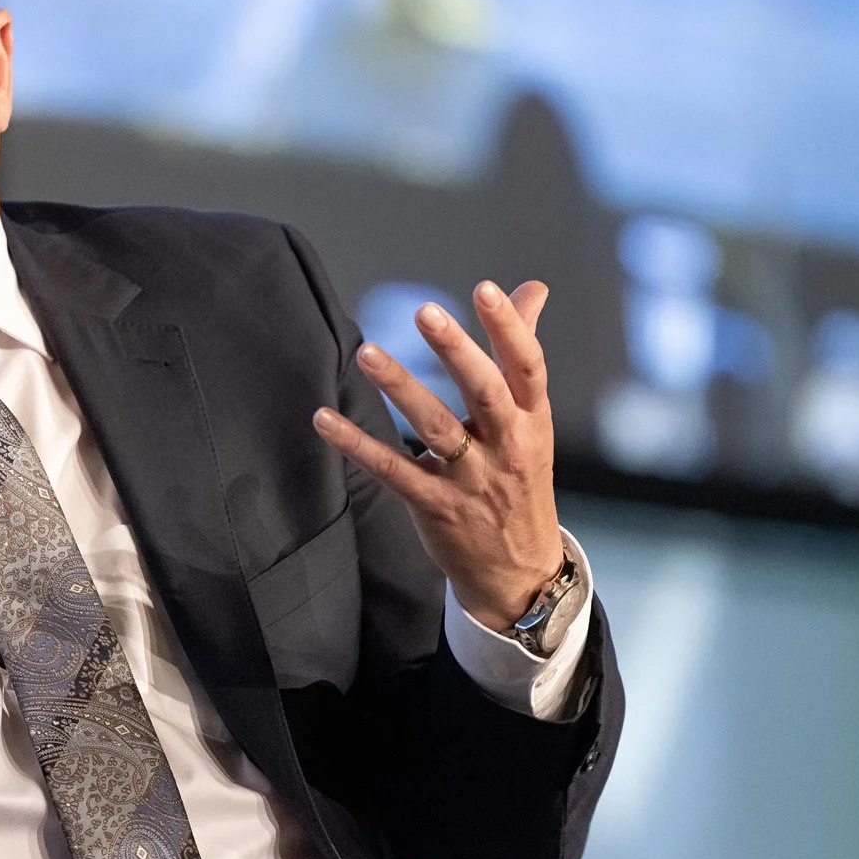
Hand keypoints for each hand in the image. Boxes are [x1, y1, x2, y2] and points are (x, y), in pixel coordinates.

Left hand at [312, 280, 564, 630]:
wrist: (520, 570)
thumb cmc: (520, 477)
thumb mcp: (532, 418)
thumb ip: (520, 352)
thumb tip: (533, 288)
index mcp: (532, 419)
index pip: (527, 366)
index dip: (509, 327)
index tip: (485, 289)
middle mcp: (507, 446)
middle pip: (485, 392)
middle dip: (457, 351)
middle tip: (426, 312)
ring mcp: (471, 479)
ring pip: (436, 428)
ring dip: (400, 388)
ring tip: (367, 353)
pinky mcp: (435, 505)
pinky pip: (392, 470)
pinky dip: (357, 445)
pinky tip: (325, 419)